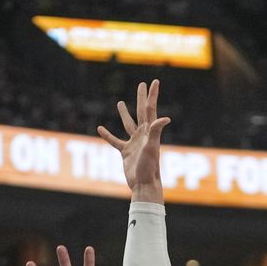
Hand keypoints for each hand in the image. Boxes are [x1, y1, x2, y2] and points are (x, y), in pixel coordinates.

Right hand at [97, 79, 169, 199]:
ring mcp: (134, 143)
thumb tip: (166, 118)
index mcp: (150, 131)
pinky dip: (107, 136)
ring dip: (124, 114)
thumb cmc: (149, 167)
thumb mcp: (152, 147)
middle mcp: (143, 134)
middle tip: (141, 85)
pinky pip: (115, 141)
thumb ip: (156, 131)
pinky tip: (100, 129)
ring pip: (128, 124)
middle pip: (141, 112)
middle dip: (141, 98)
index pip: (150, 108)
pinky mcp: (126, 152)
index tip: (154, 81)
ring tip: (119, 102)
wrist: (143, 184)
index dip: (152, 95)